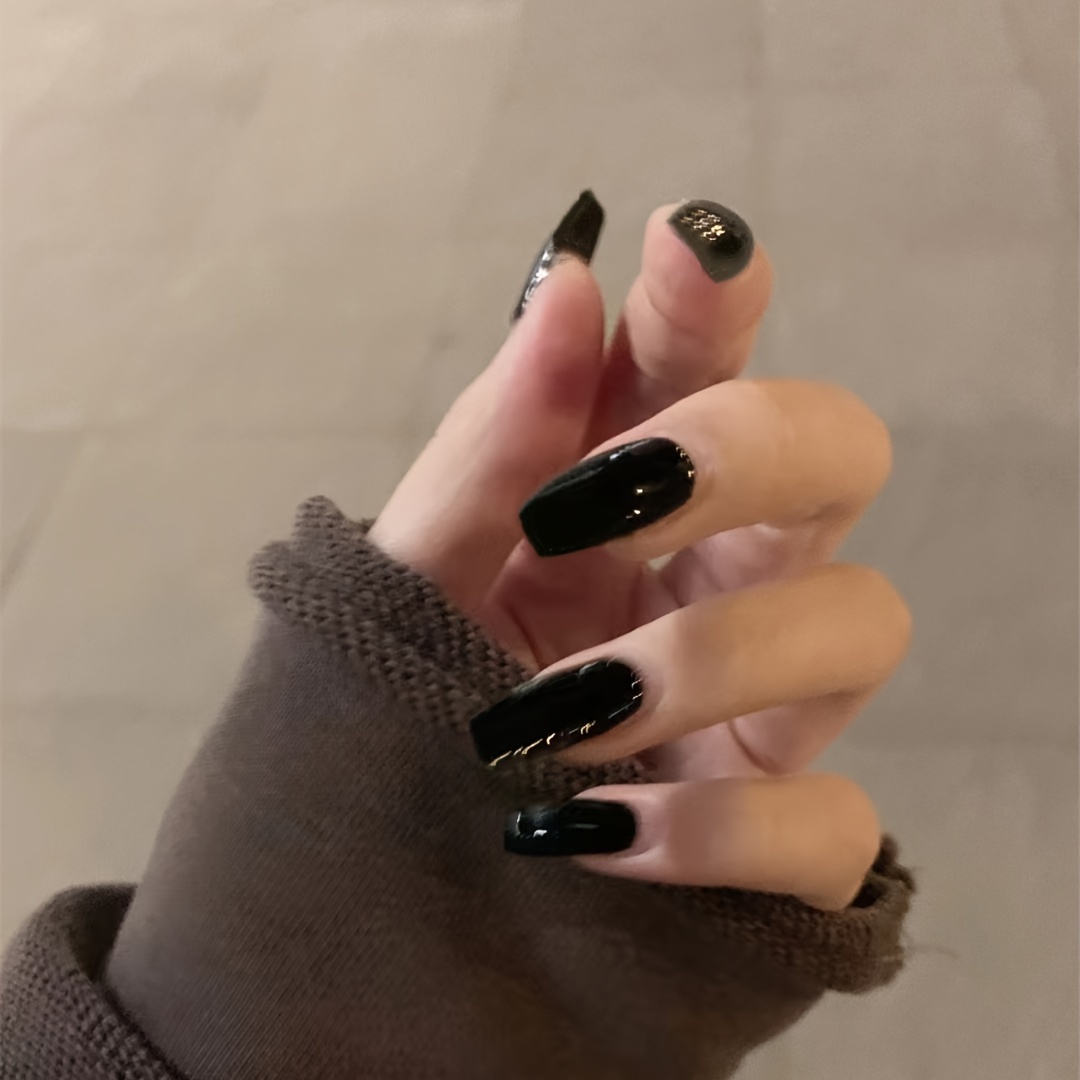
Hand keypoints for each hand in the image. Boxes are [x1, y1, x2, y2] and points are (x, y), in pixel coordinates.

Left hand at [370, 195, 909, 911]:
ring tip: (556, 714)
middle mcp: (729, 571)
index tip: (672, 248)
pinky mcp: (784, 837)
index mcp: (636, 492)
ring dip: (705, 661)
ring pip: (860, 622)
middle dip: (744, 452)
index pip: (709, 359)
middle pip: (842, 452)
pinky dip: (715, 831)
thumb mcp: (421, 567)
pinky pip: (831, 821)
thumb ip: (490, 442)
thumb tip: (564, 281)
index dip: (712, 295)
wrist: (400, 869)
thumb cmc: (415, 689)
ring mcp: (772, 705)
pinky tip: (593, 831)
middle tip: (601, 506)